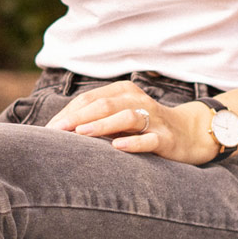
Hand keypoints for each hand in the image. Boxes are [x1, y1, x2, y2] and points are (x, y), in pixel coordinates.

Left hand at [44, 80, 215, 163]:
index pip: (89, 99)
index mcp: (123, 92)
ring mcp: (153, 118)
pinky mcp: (166, 138)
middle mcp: (137, 100)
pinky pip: (149, 139)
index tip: (49, 130)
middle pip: (104, 104)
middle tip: (56, 131)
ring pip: (125, 117)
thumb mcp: (120, 117)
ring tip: (81, 133)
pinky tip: (118, 147)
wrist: (188, 133)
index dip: (68, 113)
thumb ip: (96, 118)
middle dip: (77, 117)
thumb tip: (58, 130)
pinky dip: (133, 142)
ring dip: (101, 125)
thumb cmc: (144, 126)